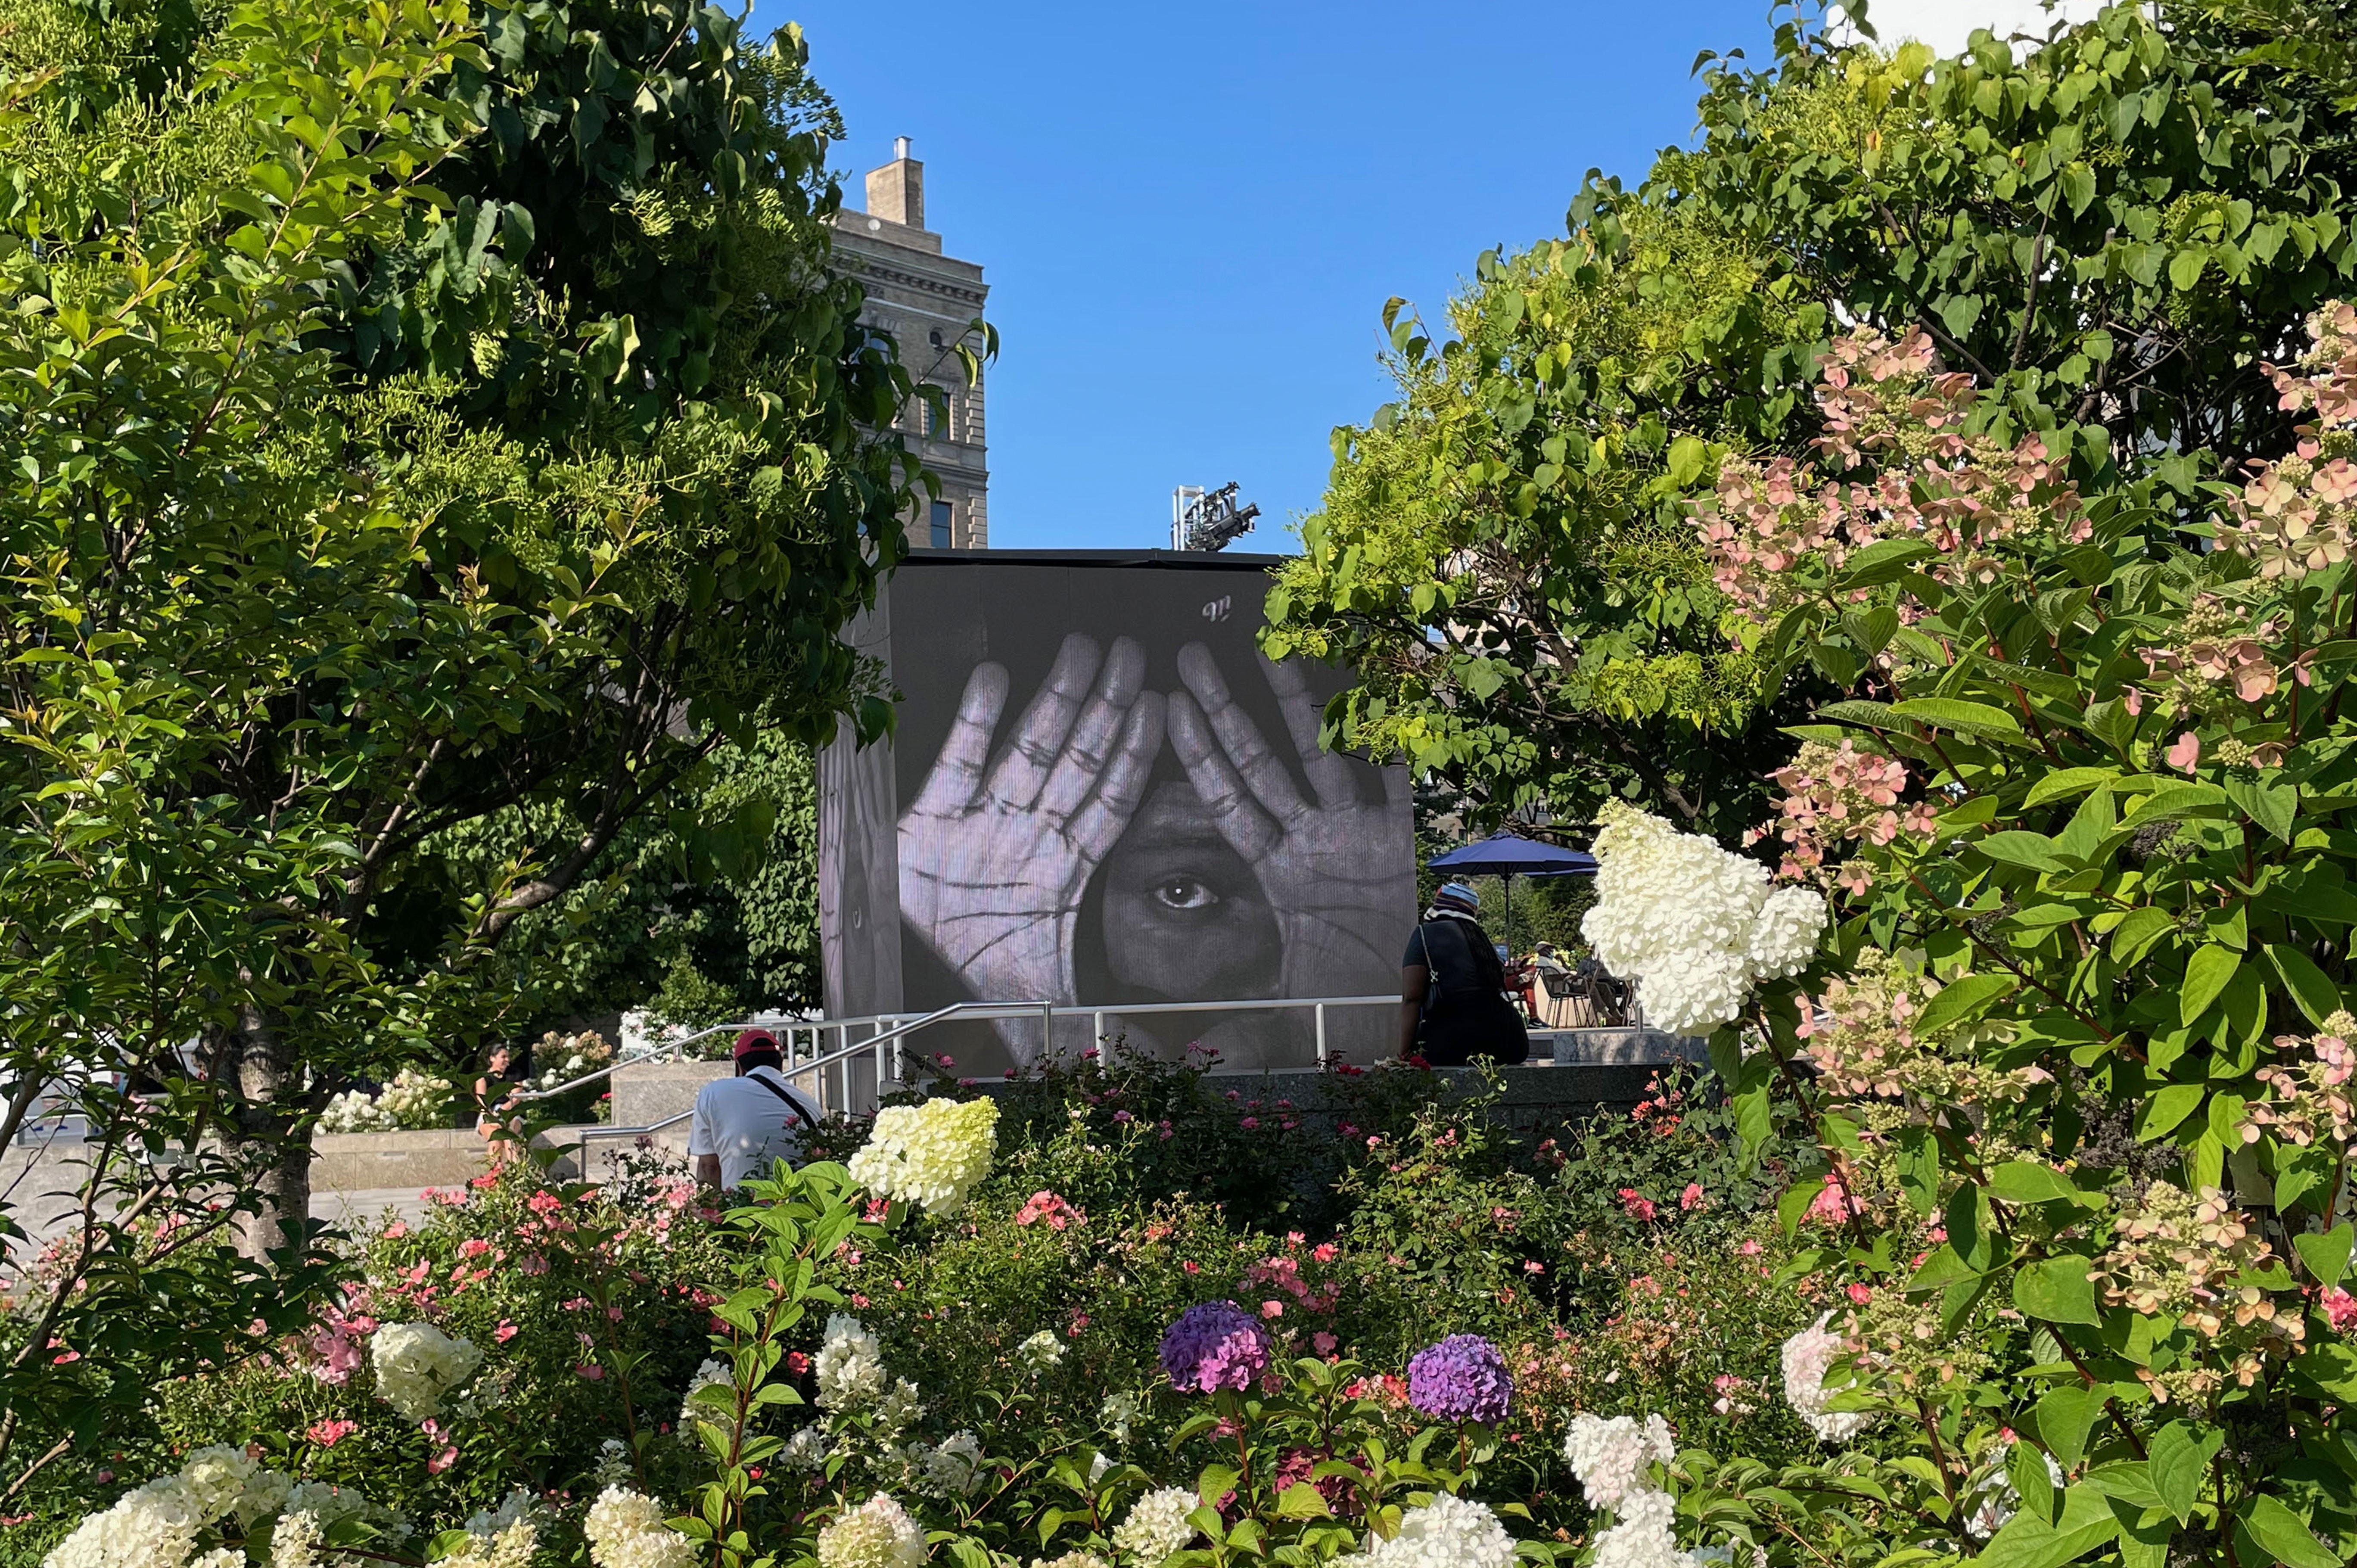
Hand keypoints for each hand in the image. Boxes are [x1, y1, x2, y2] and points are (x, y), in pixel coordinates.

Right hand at [898, 634, 1164, 1062]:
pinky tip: (997, 676)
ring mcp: (983, 820)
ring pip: (1031, 750)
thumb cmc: (994, 976)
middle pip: (1079, 760)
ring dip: (1056, 699)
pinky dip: (977, 723)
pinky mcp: (928, 819)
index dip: (1138, 756)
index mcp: (1065, 867)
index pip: (1112, 802)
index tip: (1164, 707)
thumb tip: (1146, 1058)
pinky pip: (958, 762)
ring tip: (1083, 649)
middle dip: (1107, 706)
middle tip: (1132, 652)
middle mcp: (1031, 832)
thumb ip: (1096, 1017)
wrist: (916, 977)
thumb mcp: (1055, 998)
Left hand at [1168, 644, 1413, 1050]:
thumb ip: (1223, 1025)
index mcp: (1276, 873)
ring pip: (1319, 755)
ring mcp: (1358, 835)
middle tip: (1188, 655)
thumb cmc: (1337, 1011)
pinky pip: (1393, 775)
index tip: (1166, 706)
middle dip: (1226, 709)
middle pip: (1259, 764)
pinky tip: (1372, 683)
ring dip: (1293, 701)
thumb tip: (1149, 1055)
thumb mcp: (1269, 1019)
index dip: (1195, 755)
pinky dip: (1385, 731)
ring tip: (1265, 644)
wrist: (1405, 1015)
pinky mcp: (1404, 839)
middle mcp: (1312, 843)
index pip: (1226, 801)